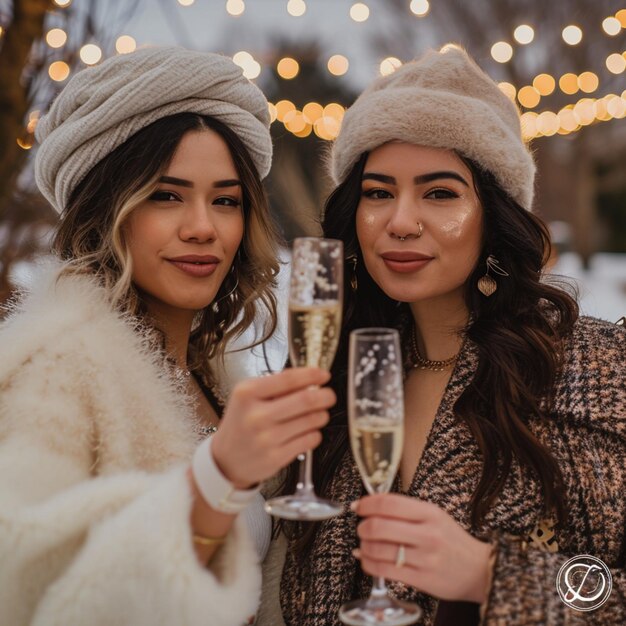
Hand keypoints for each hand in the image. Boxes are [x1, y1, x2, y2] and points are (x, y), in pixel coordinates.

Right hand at [211, 367, 334, 488]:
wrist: (225, 459)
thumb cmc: (241, 423)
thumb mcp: (248, 397)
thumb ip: (275, 385)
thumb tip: (309, 377)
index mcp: (247, 393)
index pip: (288, 379)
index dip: (311, 375)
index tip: (323, 375)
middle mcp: (256, 415)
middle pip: (305, 400)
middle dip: (325, 396)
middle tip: (329, 395)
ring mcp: (266, 438)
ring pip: (311, 421)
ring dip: (321, 415)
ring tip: (318, 414)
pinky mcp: (276, 457)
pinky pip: (310, 440)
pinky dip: (315, 433)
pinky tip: (307, 431)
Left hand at [353, 494, 492, 603]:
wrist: (480, 570)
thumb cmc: (452, 540)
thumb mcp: (434, 516)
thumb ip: (406, 510)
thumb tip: (371, 506)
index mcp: (429, 513)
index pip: (388, 503)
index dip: (366, 504)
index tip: (357, 507)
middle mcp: (427, 534)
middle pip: (379, 526)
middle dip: (362, 527)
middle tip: (361, 528)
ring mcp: (425, 558)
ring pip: (379, 550)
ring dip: (363, 546)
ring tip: (363, 545)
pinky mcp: (422, 580)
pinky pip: (385, 571)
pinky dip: (368, 564)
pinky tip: (366, 560)